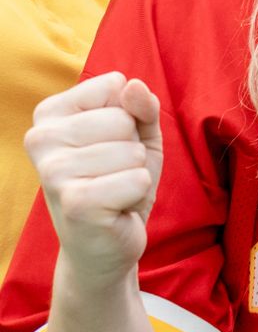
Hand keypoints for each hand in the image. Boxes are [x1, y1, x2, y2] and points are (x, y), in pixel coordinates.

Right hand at [24, 73, 162, 286]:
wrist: (104, 246)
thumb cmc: (119, 182)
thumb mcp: (138, 135)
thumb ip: (141, 106)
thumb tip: (132, 86)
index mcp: (49, 114)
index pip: (115, 84)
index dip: (129, 117)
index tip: (110, 146)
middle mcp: (41, 138)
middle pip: (123, 118)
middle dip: (132, 149)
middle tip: (112, 176)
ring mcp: (54, 171)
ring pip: (131, 151)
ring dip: (135, 176)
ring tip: (113, 193)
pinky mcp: (76, 202)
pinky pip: (137, 179)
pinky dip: (137, 195)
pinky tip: (116, 210)